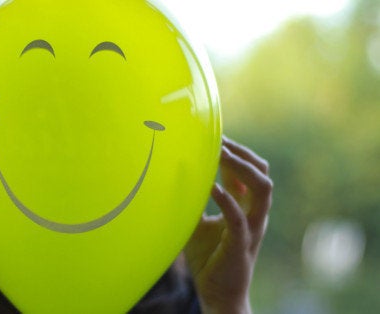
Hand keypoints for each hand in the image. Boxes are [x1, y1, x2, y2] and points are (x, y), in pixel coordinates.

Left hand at [184, 136, 272, 313]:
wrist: (218, 294)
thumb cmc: (207, 257)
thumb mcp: (195, 222)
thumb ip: (192, 200)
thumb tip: (174, 174)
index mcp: (244, 207)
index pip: (248, 170)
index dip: (234, 150)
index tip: (212, 135)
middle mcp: (253, 213)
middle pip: (262, 171)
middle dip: (241, 152)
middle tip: (217, 138)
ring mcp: (252, 228)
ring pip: (263, 188)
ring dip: (241, 167)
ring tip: (219, 153)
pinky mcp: (241, 244)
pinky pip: (239, 218)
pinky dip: (226, 199)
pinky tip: (209, 187)